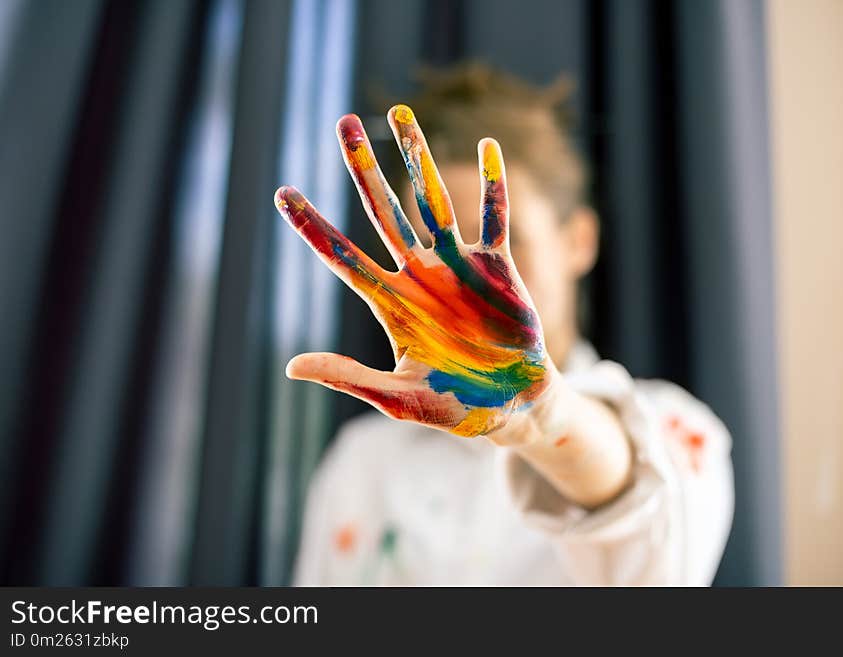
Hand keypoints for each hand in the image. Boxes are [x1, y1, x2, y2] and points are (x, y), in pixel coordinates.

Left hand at [274, 105, 554, 437]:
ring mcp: (456, 267)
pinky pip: (495, 219)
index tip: (282, 193)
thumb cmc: (454, 409)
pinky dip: (493, 186)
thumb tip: (292, 365)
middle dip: (363, 168)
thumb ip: (349, 377)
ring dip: (418, 157)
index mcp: (389, 305)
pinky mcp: (497, 268)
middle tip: (343, 122)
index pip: (342, 258)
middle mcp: (418, 276)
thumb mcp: (398, 398)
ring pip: (432, 201)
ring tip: (400, 112)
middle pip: (382, 212)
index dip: (312, 227)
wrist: (511, 408)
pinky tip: (488, 147)